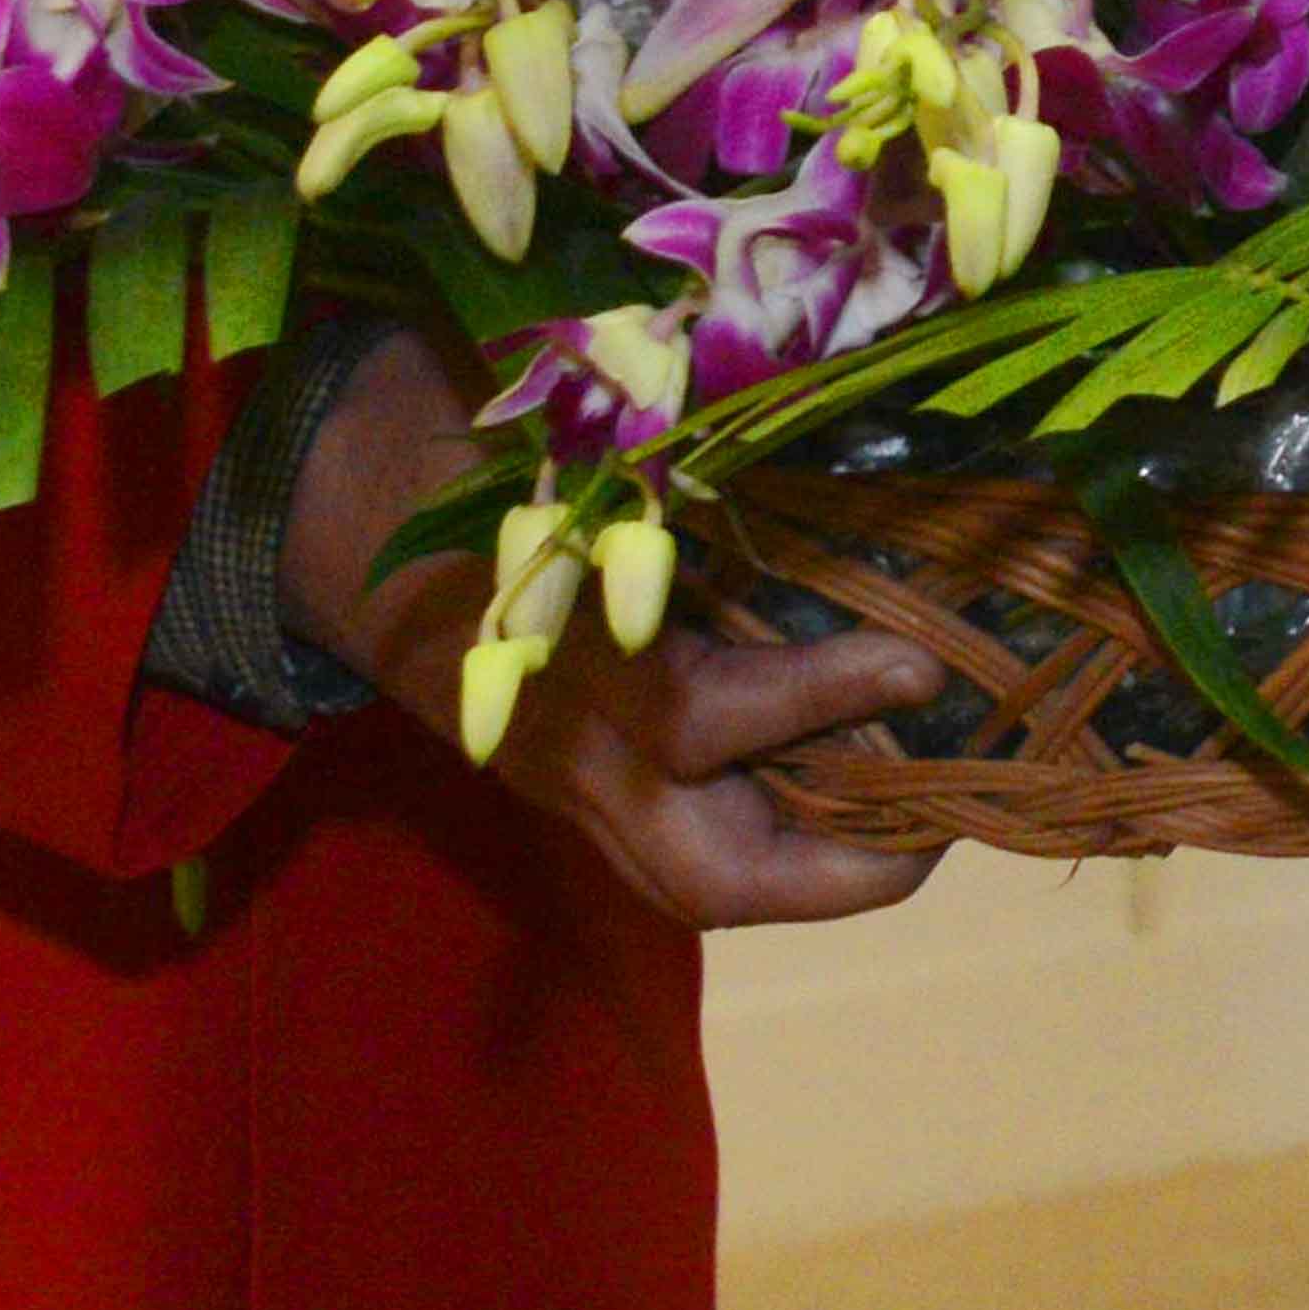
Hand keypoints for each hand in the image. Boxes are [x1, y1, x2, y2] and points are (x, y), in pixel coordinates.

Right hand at [283, 324, 943, 929]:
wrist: (355, 528)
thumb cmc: (487, 462)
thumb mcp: (579, 451)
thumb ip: (689, 465)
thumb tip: (856, 425)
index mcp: (560, 653)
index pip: (697, 721)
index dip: (819, 698)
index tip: (922, 665)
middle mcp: (567, 748)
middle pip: (707, 875)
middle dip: (843, 867)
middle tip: (952, 814)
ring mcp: (570, 789)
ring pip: (701, 884)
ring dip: (824, 867)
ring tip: (929, 810)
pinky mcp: (579, 800)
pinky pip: (685, 857)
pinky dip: (782, 837)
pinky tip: (865, 789)